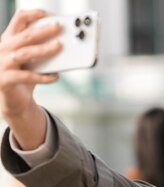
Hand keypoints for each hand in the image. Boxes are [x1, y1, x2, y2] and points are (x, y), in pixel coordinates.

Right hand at [0, 9, 60, 147]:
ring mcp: (2, 64)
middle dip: (43, 30)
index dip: (32, 14)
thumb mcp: (32, 60)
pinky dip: (43, 77)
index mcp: (9, 40)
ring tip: (58, 46)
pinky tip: (56, 77)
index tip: (46, 13)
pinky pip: (27, 76)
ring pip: (24, 53)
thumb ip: (41, 50)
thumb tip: (63, 43)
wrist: (14, 101)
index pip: (18, 20)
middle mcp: (3, 49)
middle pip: (25, 35)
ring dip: (43, 49)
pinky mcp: (5, 80)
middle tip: (59, 27)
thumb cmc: (24, 76)